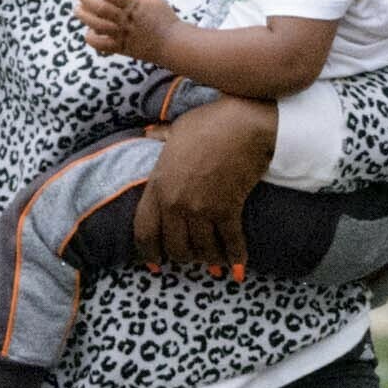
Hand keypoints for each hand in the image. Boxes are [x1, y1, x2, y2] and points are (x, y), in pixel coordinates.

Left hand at [75, 0, 175, 63]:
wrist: (173, 44)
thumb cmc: (165, 19)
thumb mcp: (154, 0)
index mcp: (134, 6)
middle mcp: (126, 20)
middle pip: (100, 9)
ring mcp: (122, 35)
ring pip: (97, 25)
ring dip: (84, 16)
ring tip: (77, 9)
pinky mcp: (121, 48)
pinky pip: (101, 45)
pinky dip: (91, 38)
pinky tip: (89, 31)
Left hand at [133, 95, 273, 275]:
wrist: (242, 125)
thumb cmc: (209, 122)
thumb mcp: (176, 129)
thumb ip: (160, 137)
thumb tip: (149, 132)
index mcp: (158, 185)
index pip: (144, 230)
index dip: (148, 253)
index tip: (154, 263)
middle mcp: (175, 202)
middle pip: (175, 247)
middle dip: (184, 257)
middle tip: (192, 258)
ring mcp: (201, 208)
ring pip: (202, 250)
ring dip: (210, 259)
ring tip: (214, 262)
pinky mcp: (227, 210)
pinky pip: (229, 243)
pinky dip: (235, 256)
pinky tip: (238, 265)